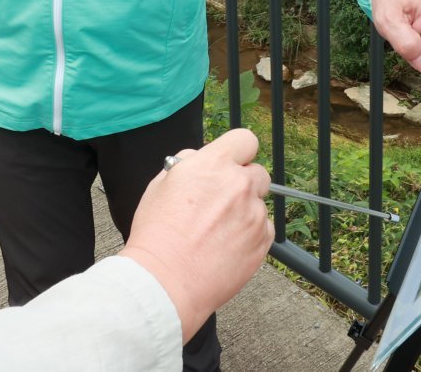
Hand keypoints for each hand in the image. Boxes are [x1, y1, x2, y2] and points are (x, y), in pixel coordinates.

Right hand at [120, 128, 271, 341]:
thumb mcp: (160, 184)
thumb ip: (187, 164)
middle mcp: (239, 185)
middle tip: (222, 202)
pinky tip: (225, 247)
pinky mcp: (262, 242)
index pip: (245, 140)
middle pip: (258, 172)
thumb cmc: (157, 235)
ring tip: (217, 233)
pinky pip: (263, 230)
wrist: (165, 281)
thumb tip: (199, 160)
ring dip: (245, 212)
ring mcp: (254, 215)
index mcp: (213, 165)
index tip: (232, 163)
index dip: (237, 151)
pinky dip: (250, 236)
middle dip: (243, 183)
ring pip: (259, 204)